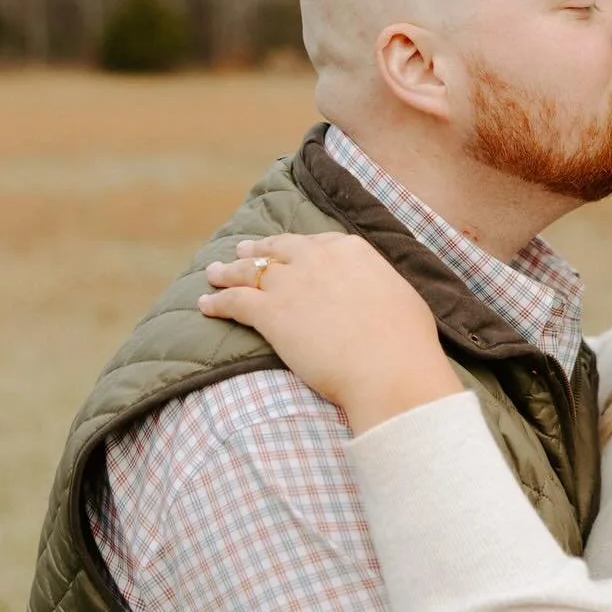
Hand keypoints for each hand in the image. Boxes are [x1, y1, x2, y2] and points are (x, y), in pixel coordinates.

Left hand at [198, 233, 463, 429]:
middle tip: (242, 251)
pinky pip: (234, 301)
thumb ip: (378, 288)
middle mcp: (317, 258)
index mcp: (352, 251)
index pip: (317, 242)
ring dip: (228, 270)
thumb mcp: (401, 299)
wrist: (388, 368)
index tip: (289, 252)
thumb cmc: (406, 343)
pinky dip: (216, 301)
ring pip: (249, 270)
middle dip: (258, 250)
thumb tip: (376, 295)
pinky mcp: (270, 312)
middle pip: (278, 249)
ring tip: (214, 272)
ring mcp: (291, 283)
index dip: (299, 248)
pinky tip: (205, 305)